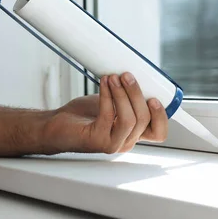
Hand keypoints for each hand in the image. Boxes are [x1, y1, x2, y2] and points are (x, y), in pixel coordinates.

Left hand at [43, 73, 168, 153]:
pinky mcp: (97, 140)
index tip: (154, 97)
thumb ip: (125, 97)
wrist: (56, 126)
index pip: (158, 133)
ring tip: (113, 78)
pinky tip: (103, 84)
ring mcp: (112, 143)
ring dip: (122, 95)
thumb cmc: (83, 115)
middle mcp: (125, 141)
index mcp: (132, 133)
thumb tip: (134, 75)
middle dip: (136, 94)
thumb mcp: (111, 103)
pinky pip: (108, 116)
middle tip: (126, 76)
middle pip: (144, 120)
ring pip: (130, 120)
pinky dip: (107, 96)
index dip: (161, 117)